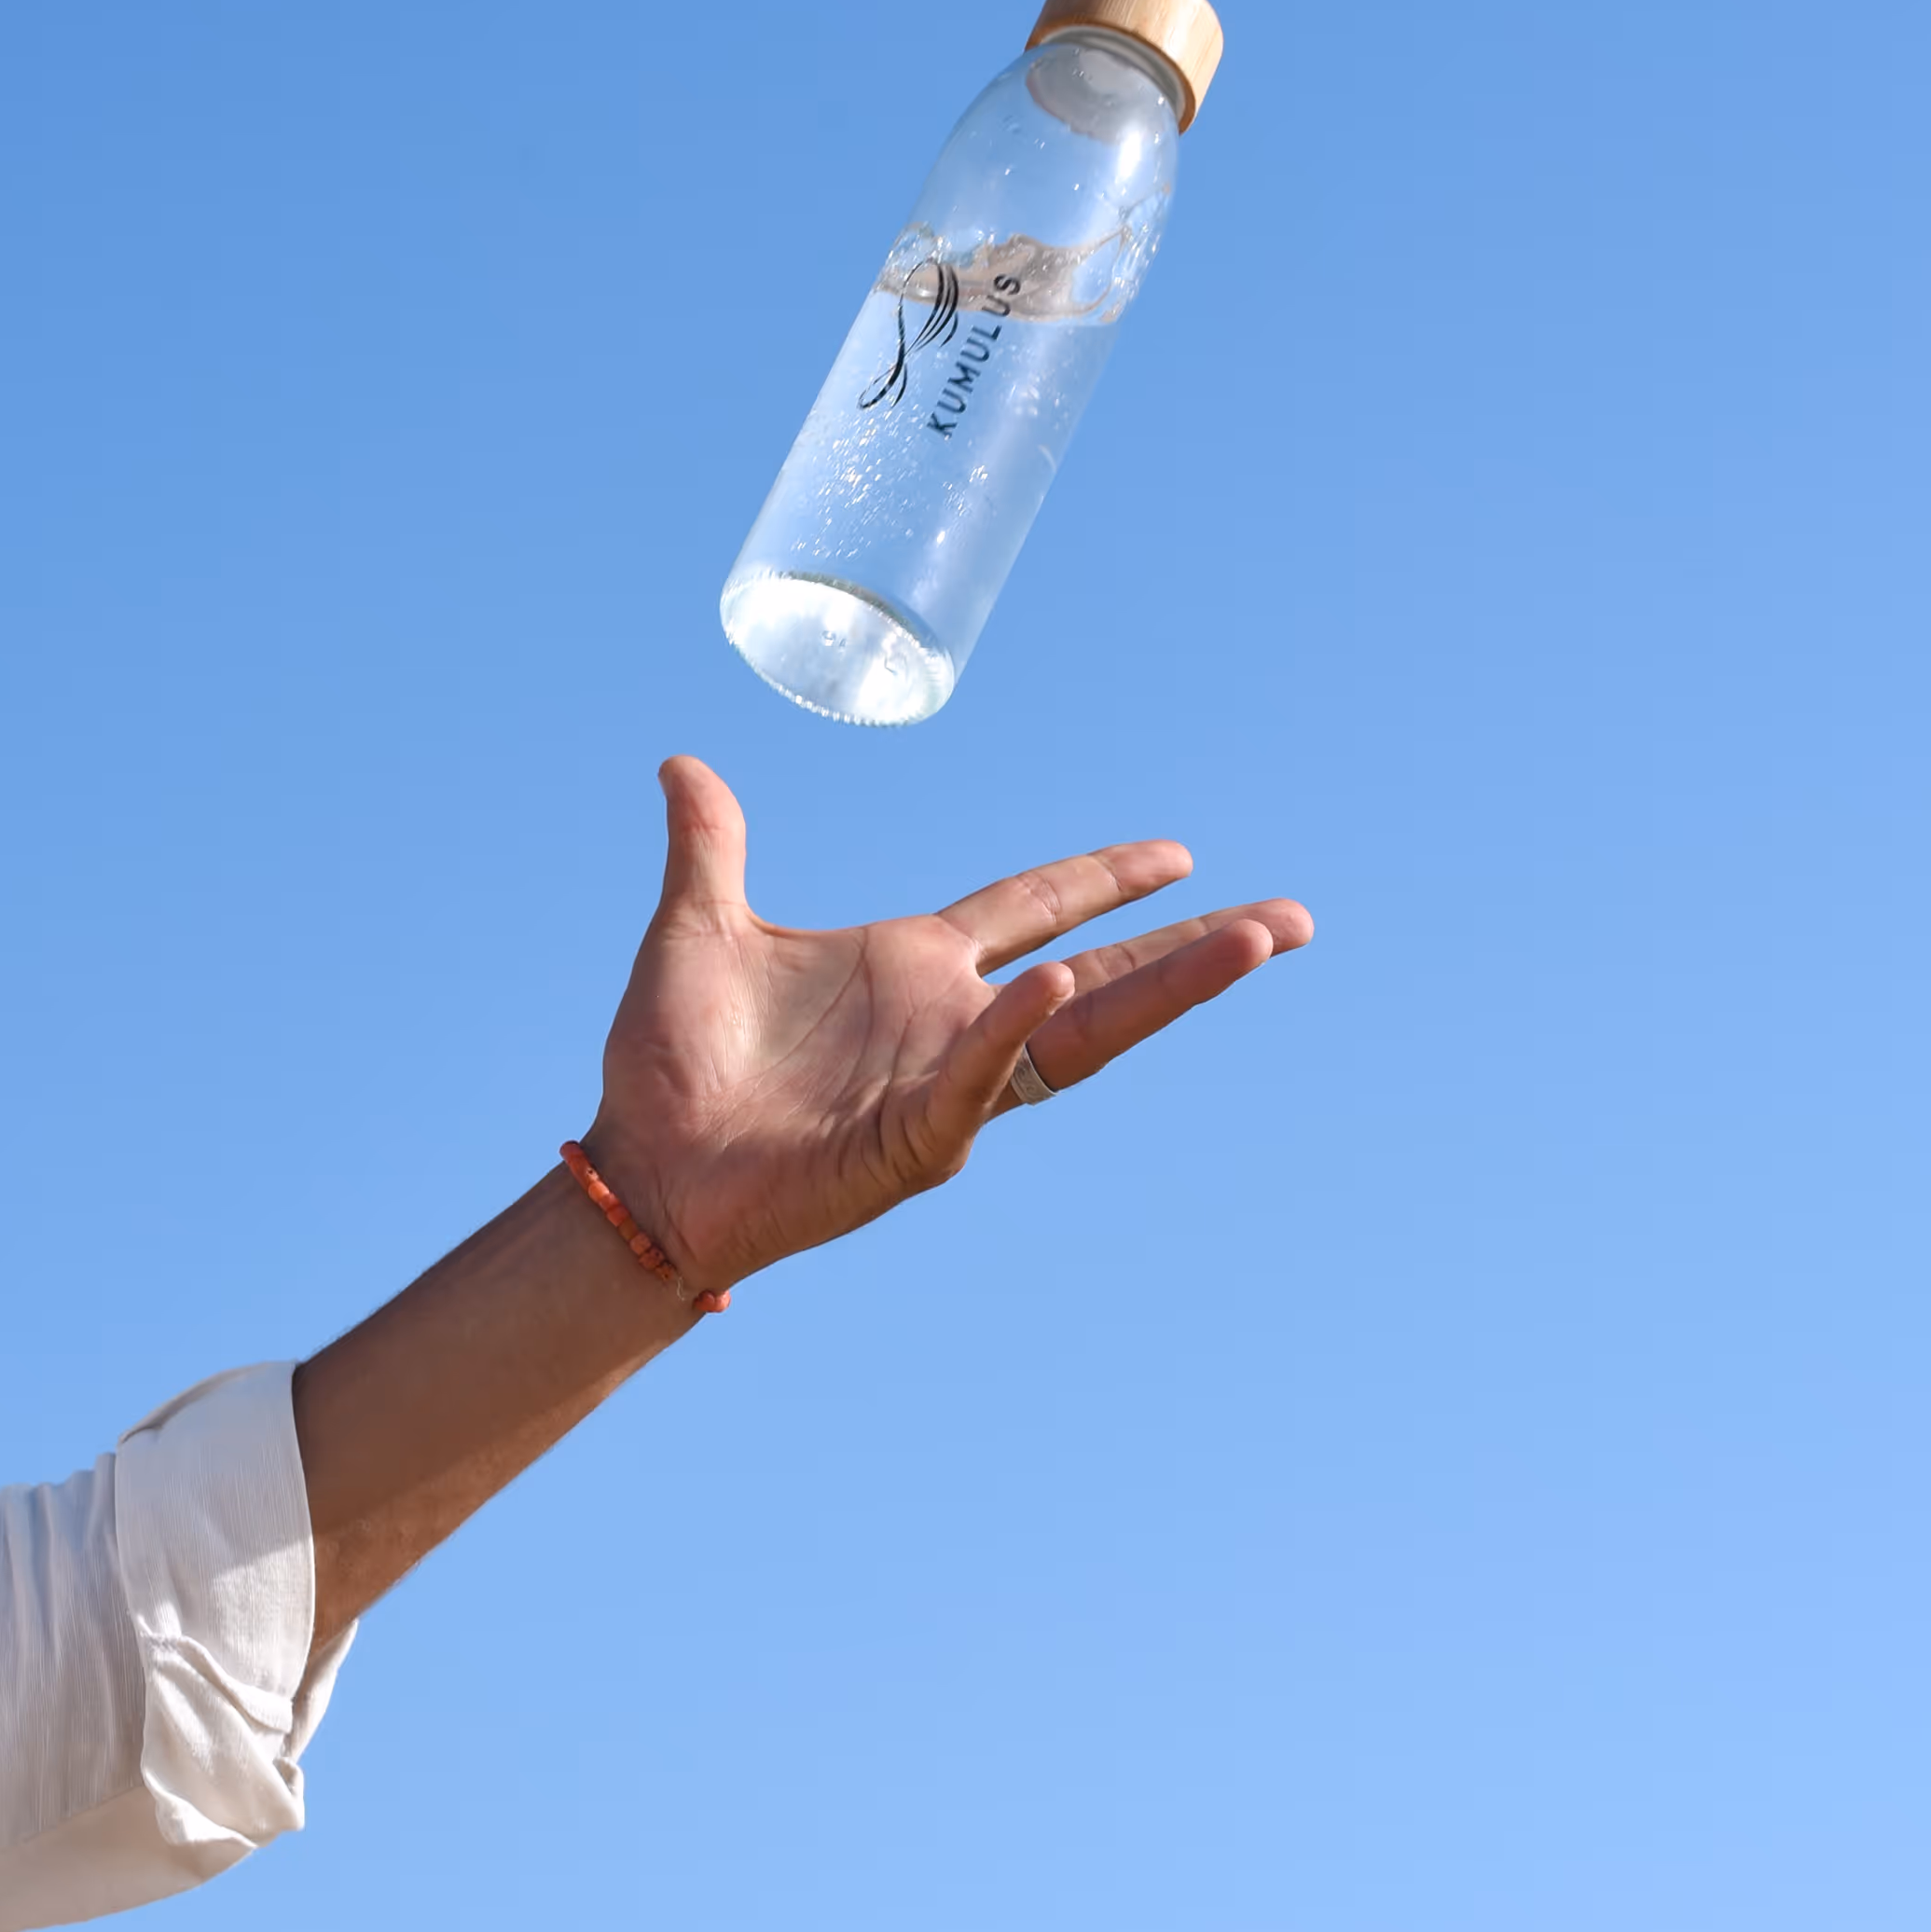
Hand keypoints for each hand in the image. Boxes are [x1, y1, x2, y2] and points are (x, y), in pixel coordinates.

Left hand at [583, 756, 1313, 1291]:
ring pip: (1080, 1033)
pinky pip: (978, 1086)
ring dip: (1164, 988)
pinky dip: (1014, 1036)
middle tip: (1291, 918)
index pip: (1037, 907)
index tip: (1180, 853)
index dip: (1105, 879)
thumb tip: (681, 764)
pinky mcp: (915, 1145)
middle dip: (1195, 948)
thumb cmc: (672, 1065)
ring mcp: (946, 1088)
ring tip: (1247, 943)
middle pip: (1100, 974)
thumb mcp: (696, 928)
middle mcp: (952, 1024)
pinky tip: (1059, 982)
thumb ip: (710, 848)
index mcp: (918, 966)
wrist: (639, 1167)